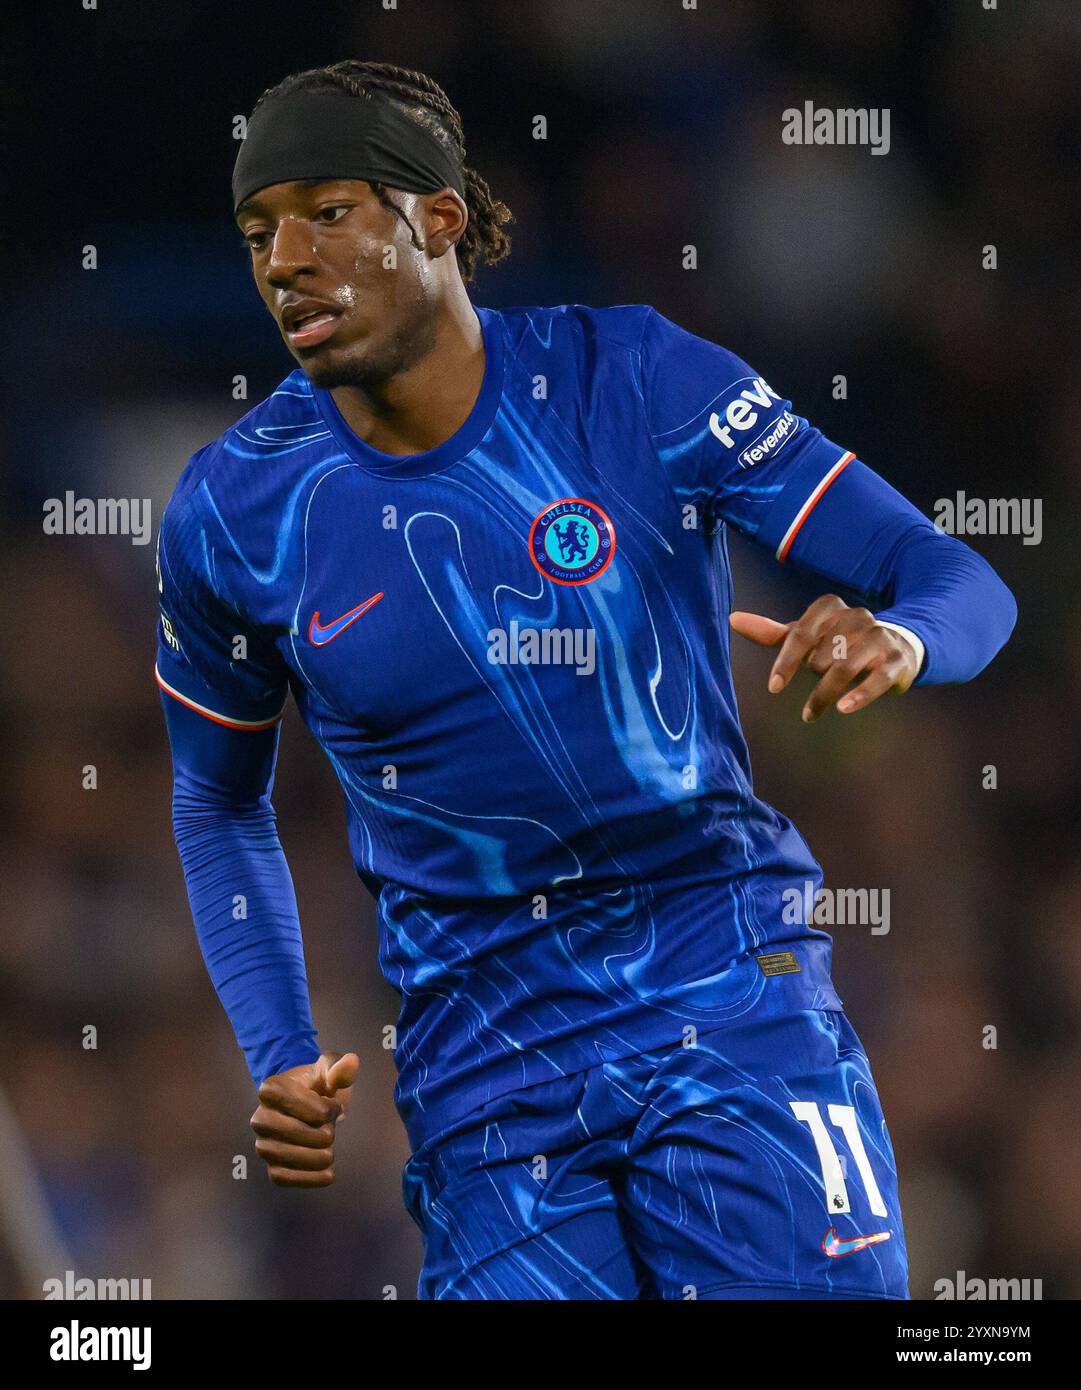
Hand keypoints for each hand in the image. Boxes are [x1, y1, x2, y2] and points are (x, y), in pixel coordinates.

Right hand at [249, 1050, 359, 1188]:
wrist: (310, 1105)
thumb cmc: (319, 1086)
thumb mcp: (329, 1071)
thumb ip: (339, 1069)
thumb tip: (351, 1062)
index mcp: (270, 1089)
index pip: (299, 1104)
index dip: (324, 1109)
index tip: (334, 1108)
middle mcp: (260, 1117)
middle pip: (290, 1132)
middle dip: (320, 1133)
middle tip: (332, 1130)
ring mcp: (263, 1143)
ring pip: (285, 1157)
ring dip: (316, 1157)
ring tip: (330, 1151)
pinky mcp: (272, 1166)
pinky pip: (283, 1178)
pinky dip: (308, 1179)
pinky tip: (328, 1174)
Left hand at [729, 594, 919, 722]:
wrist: (894, 646)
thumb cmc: (838, 642)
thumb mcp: (806, 635)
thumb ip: (772, 632)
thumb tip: (732, 618)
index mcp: (830, 607)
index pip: (801, 633)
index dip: (786, 661)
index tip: (774, 687)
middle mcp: (857, 617)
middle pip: (821, 655)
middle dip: (814, 673)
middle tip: (817, 678)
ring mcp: (879, 637)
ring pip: (844, 669)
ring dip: (824, 694)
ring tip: (810, 714)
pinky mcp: (896, 660)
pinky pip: (876, 679)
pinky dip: (859, 695)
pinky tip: (843, 709)